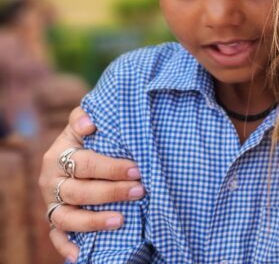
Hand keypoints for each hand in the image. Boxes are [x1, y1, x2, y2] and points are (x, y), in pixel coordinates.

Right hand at [39, 106, 144, 261]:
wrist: (72, 156)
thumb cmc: (88, 139)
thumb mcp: (83, 126)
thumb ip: (84, 116)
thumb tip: (90, 120)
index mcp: (58, 156)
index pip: (85, 163)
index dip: (111, 168)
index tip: (137, 170)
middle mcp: (52, 182)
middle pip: (79, 191)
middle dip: (111, 192)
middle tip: (139, 191)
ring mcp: (52, 204)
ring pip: (67, 217)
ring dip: (93, 221)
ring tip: (120, 221)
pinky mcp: (55, 222)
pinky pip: (57, 237)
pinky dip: (66, 247)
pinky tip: (81, 255)